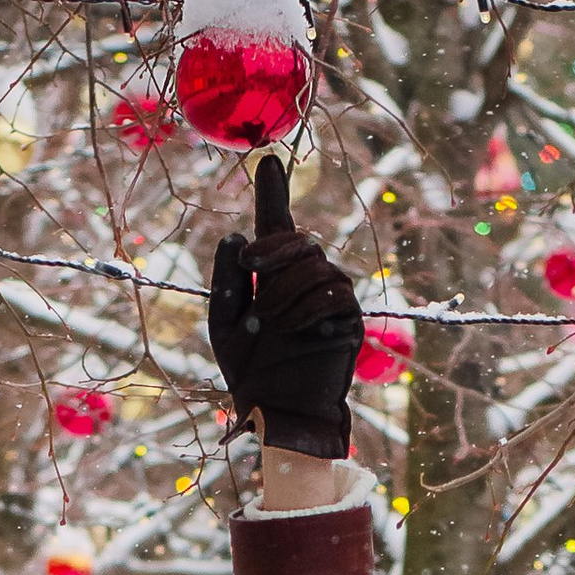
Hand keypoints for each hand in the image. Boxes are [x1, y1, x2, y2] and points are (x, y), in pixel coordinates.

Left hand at [206, 158, 364, 459]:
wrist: (279, 412)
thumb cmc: (252, 371)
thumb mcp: (225, 323)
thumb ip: (227, 281)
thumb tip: (233, 235)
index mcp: (276, 277)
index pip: (278, 228)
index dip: (273, 195)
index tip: (267, 162)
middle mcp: (307, 281)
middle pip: (301, 240)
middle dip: (273, 247)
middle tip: (250, 265)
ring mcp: (332, 299)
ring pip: (316, 265)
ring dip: (285, 287)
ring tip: (268, 319)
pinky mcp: (349, 320)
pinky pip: (333, 293)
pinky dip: (308, 306)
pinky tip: (292, 327)